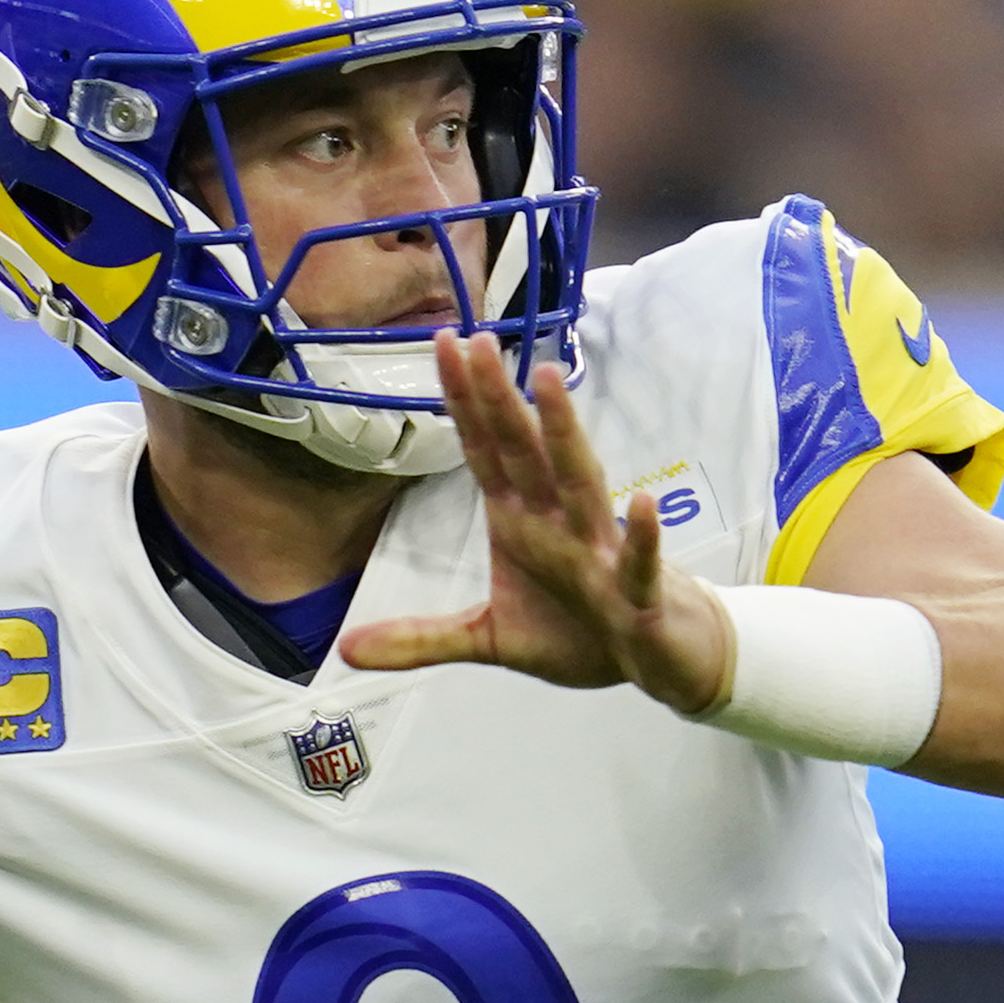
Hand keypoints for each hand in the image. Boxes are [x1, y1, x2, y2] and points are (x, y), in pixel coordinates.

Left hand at [340, 331, 734, 712]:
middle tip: (480, 340)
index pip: (488, 452)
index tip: (445, 344)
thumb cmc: (580, 633)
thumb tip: (346, 649)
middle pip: (525, 452)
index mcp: (523, 522)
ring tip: (547, 382)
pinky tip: (640, 505)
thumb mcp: (490, 640)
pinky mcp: (638, 595)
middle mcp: (559, 523)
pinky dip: (641, 537)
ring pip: (581, 484)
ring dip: (564, 434)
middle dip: (501, 399)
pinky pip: (639, 563)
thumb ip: (422, 639)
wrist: (657, 662)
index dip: (465, 402)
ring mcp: (600, 553)